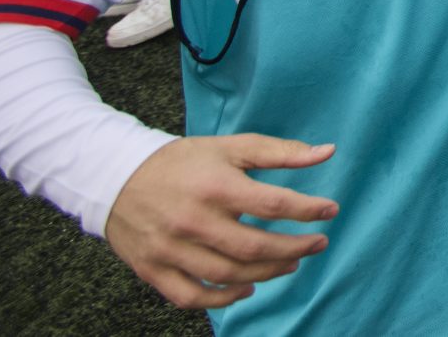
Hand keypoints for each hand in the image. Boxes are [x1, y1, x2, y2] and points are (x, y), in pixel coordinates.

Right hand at [104, 135, 337, 311]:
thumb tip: (328, 152)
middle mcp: (194, 220)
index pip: (273, 205)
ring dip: (267, 274)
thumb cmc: (183, 161)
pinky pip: (191, 296)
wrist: (116, 176)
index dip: (308, 210)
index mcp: (216, 186)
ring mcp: (171, 249)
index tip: (331, 211)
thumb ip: (280, 152)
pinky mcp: (153, 269)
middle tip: (318, 243)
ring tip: (291, 263)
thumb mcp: (230, 147)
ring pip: (228, 275)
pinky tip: (247, 288)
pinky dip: (222, 300)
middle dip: (295, 248)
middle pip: (254, 247)